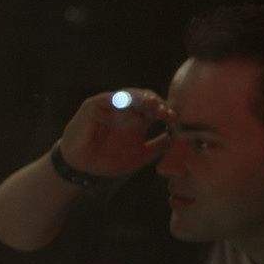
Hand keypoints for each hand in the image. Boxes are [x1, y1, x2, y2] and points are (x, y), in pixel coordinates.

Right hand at [59, 89, 174, 176]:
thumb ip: (158, 147)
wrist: (85, 169)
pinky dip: (120, 98)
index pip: (156, 109)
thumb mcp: (141, 155)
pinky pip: (108, 98)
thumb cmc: (111, 160)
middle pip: (145, 98)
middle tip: (165, 110)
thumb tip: (178, 140)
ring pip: (129, 94)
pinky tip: (131, 102)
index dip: (166, 111)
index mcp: (139, 119)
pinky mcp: (94, 105)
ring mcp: (111, 106)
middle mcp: (126, 110)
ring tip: (152, 103)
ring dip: (141, 97)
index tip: (175, 118)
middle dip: (157, 102)